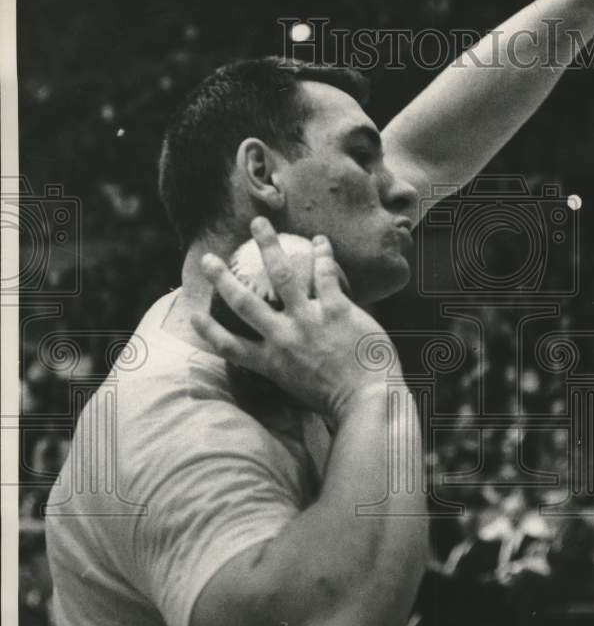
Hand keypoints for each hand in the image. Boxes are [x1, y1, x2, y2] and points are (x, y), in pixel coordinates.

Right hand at [192, 218, 398, 424]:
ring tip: (259, 224)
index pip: (229, 346)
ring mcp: (308, 321)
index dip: (208, 329)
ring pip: (282, 275)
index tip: (193, 314)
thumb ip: (287, 371)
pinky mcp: (335, 310)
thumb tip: (285, 363)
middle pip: (244, 303)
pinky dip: (322, 255)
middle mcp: (283, 338)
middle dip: (222, 278)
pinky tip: (320, 241)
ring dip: (268, 246)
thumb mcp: (299, 391)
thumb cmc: (338, 402)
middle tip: (208, 259)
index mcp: (271, 363)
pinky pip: (324, 275)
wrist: (368, 401)